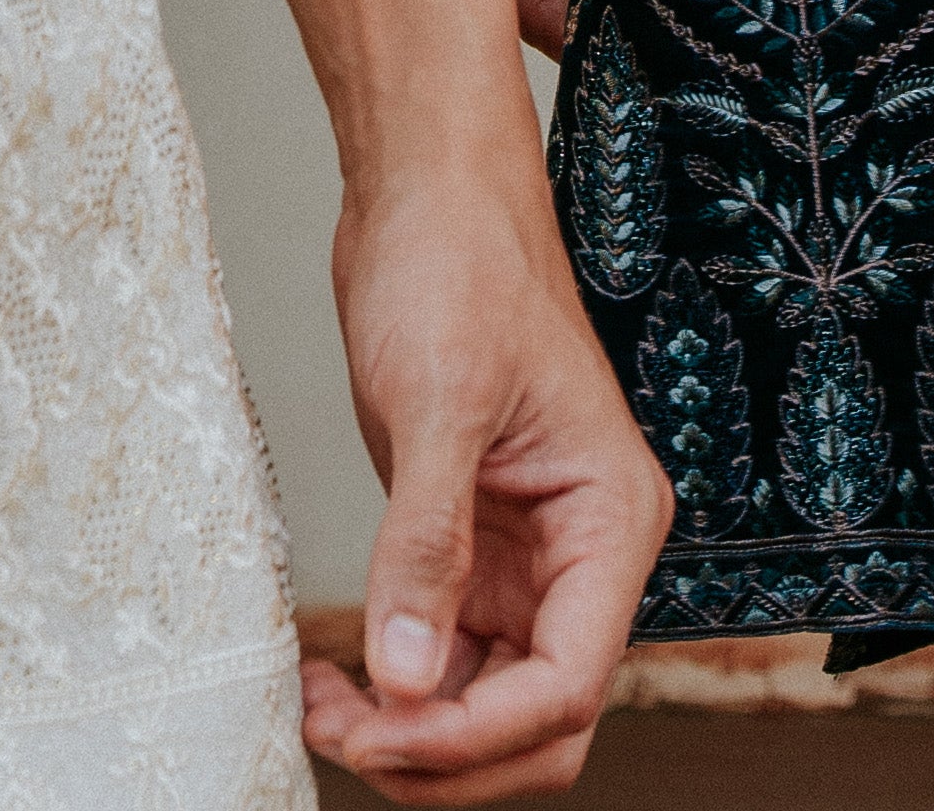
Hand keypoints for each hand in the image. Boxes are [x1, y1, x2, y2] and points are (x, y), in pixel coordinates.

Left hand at [178, 0, 665, 798]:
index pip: (567, 685)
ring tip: (322, 705)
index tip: (388, 729)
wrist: (424, 180)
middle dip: (448, 754)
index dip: (480, 734)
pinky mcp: (471, 546)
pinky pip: (447, 658)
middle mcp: (582, 553)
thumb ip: (428, 547)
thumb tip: (410, 682)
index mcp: (611, 519)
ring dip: (413, 733)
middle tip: (347, 731)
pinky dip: (396, 686)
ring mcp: (527, 557)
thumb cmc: (458, 257)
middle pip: (539, 725)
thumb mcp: (436, 400)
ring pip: (488, 706)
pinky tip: (333, 673)